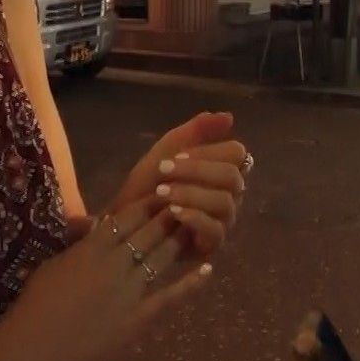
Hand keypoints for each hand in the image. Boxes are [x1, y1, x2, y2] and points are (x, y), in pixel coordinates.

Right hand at [0, 198, 210, 360]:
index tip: (163, 191)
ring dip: (180, 239)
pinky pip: (169, 297)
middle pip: (150, 232)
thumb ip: (78, 244)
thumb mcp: (52, 265)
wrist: (30, 352)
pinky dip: (190, 282)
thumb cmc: (33, 307)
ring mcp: (128, 292)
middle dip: (170, 215)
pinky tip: (208, 268)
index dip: (148, 203)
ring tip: (196, 224)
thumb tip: (96, 223)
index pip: (127, 217)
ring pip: (162, 258)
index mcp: (91, 248)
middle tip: (189, 200)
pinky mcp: (137, 320)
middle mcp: (114, 264)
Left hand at [110, 111, 248, 255]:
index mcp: (221, 169)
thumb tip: (229, 117)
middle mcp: (229, 194)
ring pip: (225, 202)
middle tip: (164, 170)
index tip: (176, 155)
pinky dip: (195, 217)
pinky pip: (216, 230)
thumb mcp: (165, 151)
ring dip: (192, 193)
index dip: (208, 152)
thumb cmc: (147, 185)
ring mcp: (223, 220)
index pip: (236, 153)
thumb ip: (195, 131)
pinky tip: (173, 212)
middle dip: (197, 171)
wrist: (123, 221)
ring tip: (163, 193)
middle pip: (232, 177)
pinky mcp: (212, 244)